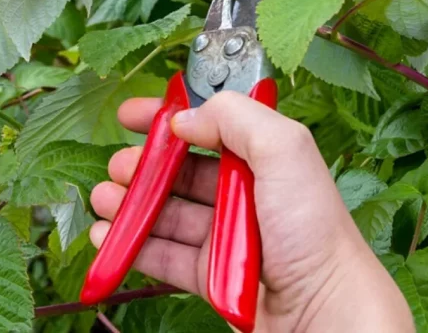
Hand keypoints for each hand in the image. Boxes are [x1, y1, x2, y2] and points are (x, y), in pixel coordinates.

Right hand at [90, 92, 413, 331]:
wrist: (323, 314)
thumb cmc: (313, 233)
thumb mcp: (285, 152)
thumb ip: (236, 118)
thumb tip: (183, 118)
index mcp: (262, 159)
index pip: (207, 127)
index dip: (166, 118)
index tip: (130, 115)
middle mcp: (241, 194)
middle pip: (179, 172)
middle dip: (142, 165)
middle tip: (117, 166)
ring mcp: (223, 235)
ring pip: (165, 212)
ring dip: (129, 203)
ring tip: (104, 200)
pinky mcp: (209, 274)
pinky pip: (162, 254)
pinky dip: (132, 245)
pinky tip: (109, 237)